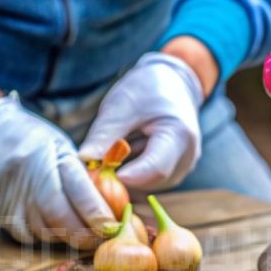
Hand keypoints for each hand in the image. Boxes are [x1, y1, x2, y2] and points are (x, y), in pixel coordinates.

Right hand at [0, 95, 115, 244]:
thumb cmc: (33, 140)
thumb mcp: (61, 148)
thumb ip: (81, 178)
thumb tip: (107, 214)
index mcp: (47, 154)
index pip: (77, 192)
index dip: (96, 215)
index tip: (111, 227)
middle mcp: (24, 173)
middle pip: (58, 218)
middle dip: (83, 234)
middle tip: (97, 238)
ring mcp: (3, 190)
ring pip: (41, 231)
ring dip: (63, 236)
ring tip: (75, 231)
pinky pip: (21, 233)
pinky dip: (40, 235)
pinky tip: (48, 226)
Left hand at [79, 51, 205, 191]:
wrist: (172, 85)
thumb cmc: (147, 89)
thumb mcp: (122, 104)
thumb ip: (104, 134)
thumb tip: (84, 160)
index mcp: (179, 136)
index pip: (155, 168)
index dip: (126, 176)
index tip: (99, 176)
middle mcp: (186, 159)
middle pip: (148, 181)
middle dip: (118, 176)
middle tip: (94, 163)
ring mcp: (181, 169)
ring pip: (145, 186)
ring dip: (123, 174)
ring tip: (115, 148)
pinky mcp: (172, 174)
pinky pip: (146, 183)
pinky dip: (130, 173)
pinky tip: (125, 154)